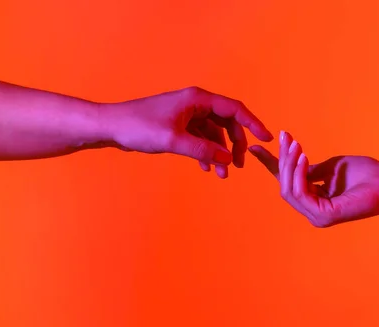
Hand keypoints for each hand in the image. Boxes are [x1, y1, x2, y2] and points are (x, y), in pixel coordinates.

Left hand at [99, 86, 272, 177]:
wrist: (112, 127)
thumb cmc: (138, 127)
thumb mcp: (174, 140)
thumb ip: (203, 150)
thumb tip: (227, 159)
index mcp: (197, 99)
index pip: (234, 109)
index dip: (253, 124)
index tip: (266, 139)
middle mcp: (195, 104)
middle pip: (227, 123)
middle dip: (234, 145)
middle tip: (237, 166)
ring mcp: (187, 115)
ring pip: (214, 134)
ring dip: (219, 154)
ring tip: (222, 174)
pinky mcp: (179, 126)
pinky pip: (201, 139)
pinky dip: (206, 153)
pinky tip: (206, 168)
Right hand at [249, 131, 378, 226]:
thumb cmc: (366, 174)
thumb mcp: (331, 167)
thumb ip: (310, 169)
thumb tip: (291, 162)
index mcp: (314, 201)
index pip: (287, 183)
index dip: (270, 165)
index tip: (254, 148)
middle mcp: (313, 211)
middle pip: (285, 185)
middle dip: (282, 160)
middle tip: (286, 137)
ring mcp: (318, 216)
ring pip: (289, 190)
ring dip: (289, 165)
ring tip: (296, 146)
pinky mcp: (324, 216)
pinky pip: (301, 193)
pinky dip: (299, 174)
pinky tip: (302, 157)